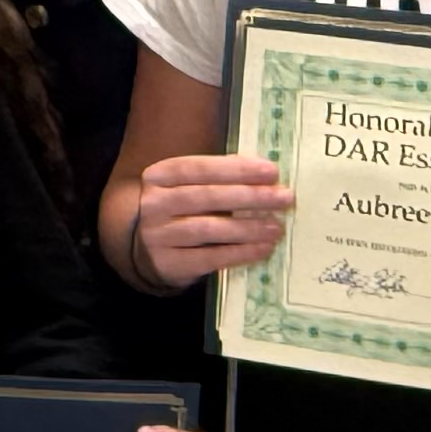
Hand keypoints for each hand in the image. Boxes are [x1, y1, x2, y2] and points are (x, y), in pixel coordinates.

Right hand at [127, 154, 292, 291]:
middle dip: (250, 196)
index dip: (236, 169)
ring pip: (208, 228)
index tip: (271, 171)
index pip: (199, 167)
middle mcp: (154, 203)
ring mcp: (158, 235)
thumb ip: (218, 176)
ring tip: (277, 227)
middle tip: (283, 198)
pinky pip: (209, 257)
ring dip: (247, 227)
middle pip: (206, 196)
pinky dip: (240, 253)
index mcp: (159, 175)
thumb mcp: (189, 187)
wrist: (146, 251)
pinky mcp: (168, 263)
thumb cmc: (180, 212)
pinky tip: (263, 249)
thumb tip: (263, 171)